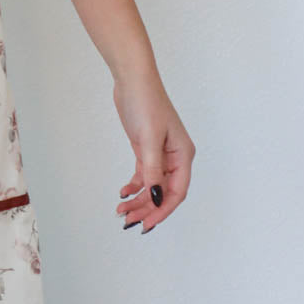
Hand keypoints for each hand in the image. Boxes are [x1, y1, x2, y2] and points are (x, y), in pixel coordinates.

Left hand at [111, 67, 194, 234]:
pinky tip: (123, 193)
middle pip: (164, 192)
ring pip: (152, 186)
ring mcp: (161, 154)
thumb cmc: (145, 103)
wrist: (132, 80)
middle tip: (129, 221)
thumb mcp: (148, 139)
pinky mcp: (147, 149)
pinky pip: (144, 175)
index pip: (177, 192)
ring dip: (138, 200)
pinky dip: (134, 186)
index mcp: (182, 155)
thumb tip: (156, 198)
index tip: (147, 223)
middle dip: (147, 209)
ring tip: (121, 211)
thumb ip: (152, 170)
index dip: (163, 210)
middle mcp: (175, 157)